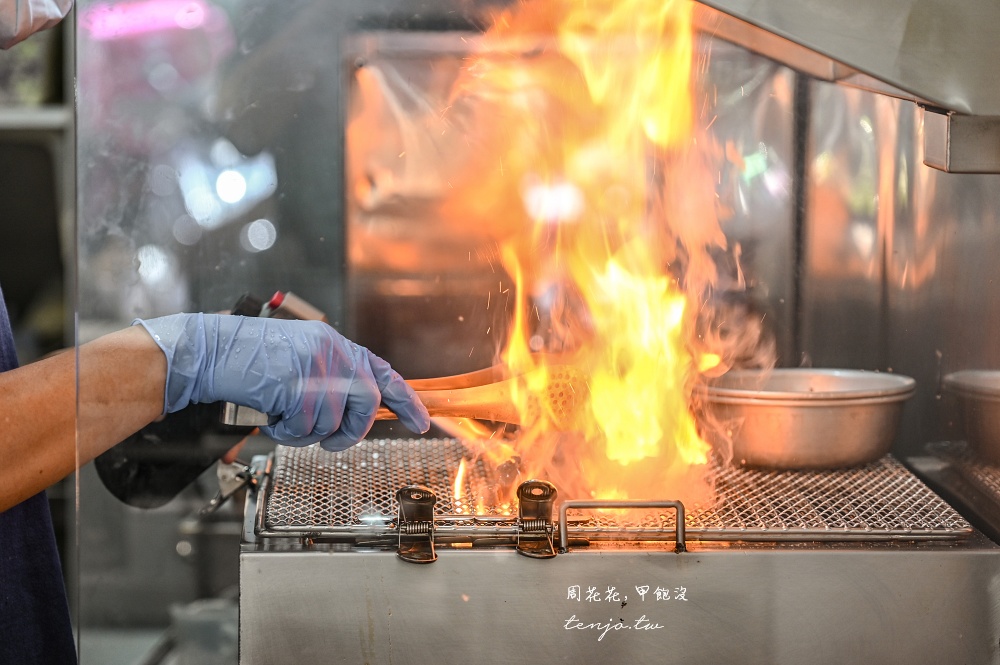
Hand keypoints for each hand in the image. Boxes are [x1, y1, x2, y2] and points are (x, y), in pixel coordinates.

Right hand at [134, 313, 429, 450]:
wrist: (213, 351)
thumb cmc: (253, 360)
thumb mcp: (303, 359)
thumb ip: (333, 378)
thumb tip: (359, 411)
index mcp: (337, 346)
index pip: (384, 374)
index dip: (407, 401)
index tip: (422, 422)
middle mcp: (333, 352)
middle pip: (367, 402)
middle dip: (350, 429)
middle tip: (329, 438)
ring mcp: (316, 367)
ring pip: (333, 421)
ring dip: (308, 432)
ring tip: (285, 417)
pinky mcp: (296, 384)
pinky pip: (306, 426)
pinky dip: (288, 432)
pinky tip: (273, 415)